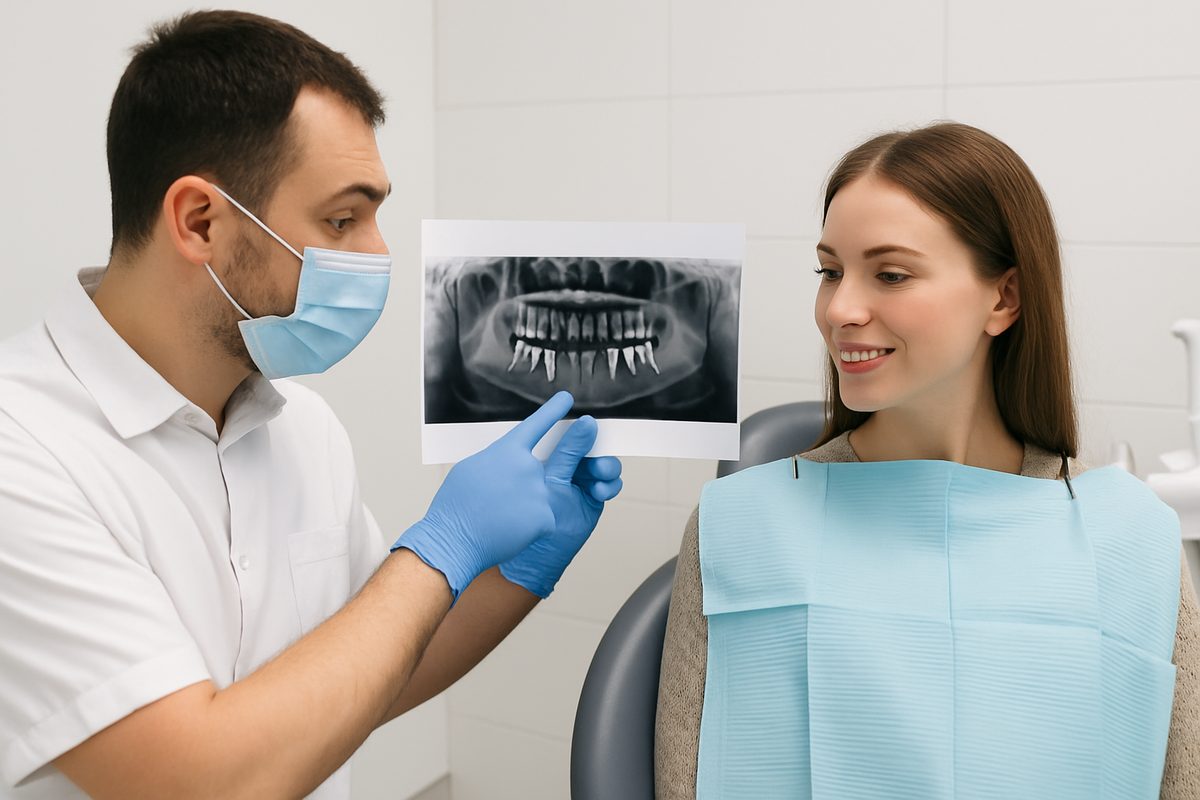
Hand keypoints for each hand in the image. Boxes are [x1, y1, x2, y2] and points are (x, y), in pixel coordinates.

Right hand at [393, 392, 601, 599]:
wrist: (455, 541)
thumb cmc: (456, 507)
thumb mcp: (471, 469)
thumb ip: (497, 459)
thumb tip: (507, 459)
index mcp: (507, 451)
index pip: (536, 425)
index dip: (552, 411)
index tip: (567, 399)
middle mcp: (528, 466)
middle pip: (537, 470)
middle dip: (522, 486)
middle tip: (502, 500)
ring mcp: (539, 491)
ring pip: (540, 497)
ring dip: (523, 509)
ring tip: (499, 519)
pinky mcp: (546, 516)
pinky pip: (543, 519)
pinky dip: (528, 527)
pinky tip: (509, 531)